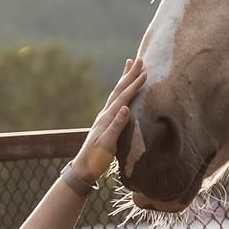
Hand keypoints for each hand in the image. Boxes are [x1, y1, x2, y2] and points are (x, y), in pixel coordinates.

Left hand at [74, 58, 147, 178]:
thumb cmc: (96, 159)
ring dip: (124, 79)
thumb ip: (116, 126)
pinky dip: (122, 91)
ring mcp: (105, 118)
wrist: (83, 168)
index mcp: (107, 118)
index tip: (145, 73)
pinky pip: (116, 101)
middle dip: (129, 74)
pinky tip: (124, 90)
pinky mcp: (106, 123)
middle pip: (119, 90)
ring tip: (130, 65)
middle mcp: (105, 114)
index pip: (123, 98)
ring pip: (116, 93)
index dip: (134, 85)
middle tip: (138, 59)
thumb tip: (126, 108)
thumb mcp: (107, 144)